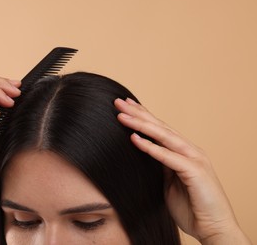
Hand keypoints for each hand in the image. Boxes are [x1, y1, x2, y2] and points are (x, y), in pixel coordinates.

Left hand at [115, 98, 250, 244]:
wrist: (214, 228)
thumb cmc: (192, 207)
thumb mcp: (170, 182)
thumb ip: (161, 165)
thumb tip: (146, 152)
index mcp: (183, 152)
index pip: (159, 129)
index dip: (142, 116)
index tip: (125, 106)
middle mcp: (189, 150)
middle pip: (159, 127)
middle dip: (138, 113)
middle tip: (118, 102)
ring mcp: (194, 159)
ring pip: (163, 136)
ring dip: (141, 124)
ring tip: (122, 115)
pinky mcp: (195, 171)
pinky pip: (168, 157)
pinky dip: (151, 147)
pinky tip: (135, 138)